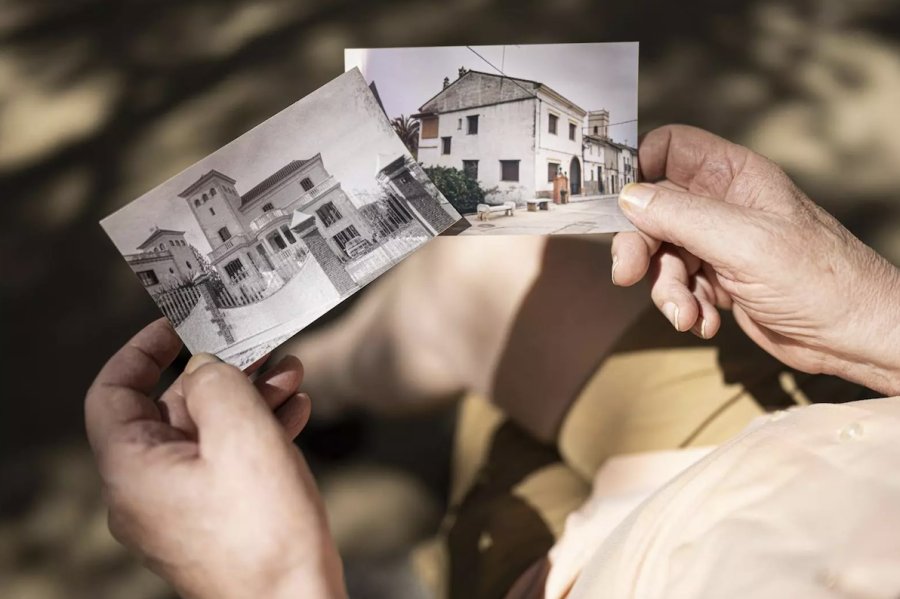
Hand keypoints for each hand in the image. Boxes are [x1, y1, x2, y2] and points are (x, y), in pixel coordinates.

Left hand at [85, 319, 345, 598]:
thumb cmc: (264, 530)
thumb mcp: (240, 432)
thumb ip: (214, 381)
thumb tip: (203, 366)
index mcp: (133, 469)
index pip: (112, 393)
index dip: (141, 351)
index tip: (177, 325)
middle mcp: (147, 490)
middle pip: (172, 409)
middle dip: (221, 372)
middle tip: (260, 348)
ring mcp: (182, 508)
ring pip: (208, 433)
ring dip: (249, 398)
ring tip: (291, 376)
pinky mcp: (216, 520)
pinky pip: (227, 462)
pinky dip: (258, 432)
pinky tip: (295, 412)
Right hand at [612, 125, 899, 394]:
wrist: (853, 336)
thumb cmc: (821, 279)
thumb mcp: (745, 242)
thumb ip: (681, 216)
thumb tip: (629, 197)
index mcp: (734, 176)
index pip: (670, 149)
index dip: (637, 167)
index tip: (614, 201)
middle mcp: (722, 205)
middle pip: (653, 209)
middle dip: (640, 245)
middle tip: (629, 273)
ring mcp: (719, 243)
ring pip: (662, 254)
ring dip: (666, 288)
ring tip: (687, 314)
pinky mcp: (719, 279)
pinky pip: (679, 286)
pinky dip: (683, 306)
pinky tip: (703, 322)